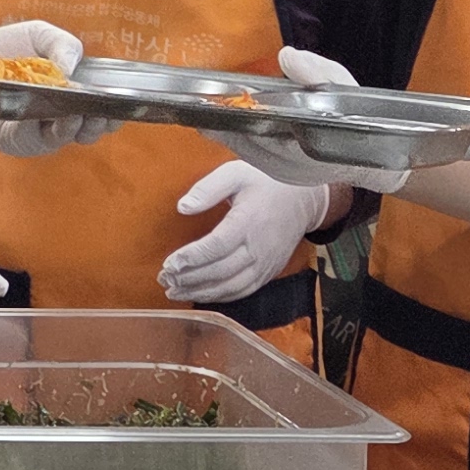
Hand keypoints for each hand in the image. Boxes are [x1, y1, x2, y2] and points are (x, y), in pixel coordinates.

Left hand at [0, 21, 105, 157]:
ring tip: (88, 114)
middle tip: (108, 110)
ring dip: (84, 125)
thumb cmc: (4, 51)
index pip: (104, 104)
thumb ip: (60, 43)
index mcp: (73, 90)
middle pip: (94, 126)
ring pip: (72, 135)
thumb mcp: (36, 34)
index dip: (118, 105)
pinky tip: (64, 118)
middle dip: (104, 119)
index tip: (129, 103)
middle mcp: (62, 113)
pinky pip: (43, 139)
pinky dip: (56, 130)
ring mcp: (42, 129)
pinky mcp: (21, 139)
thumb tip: (72, 67)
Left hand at [161, 161, 331, 306]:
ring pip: (231, 287)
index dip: (192, 257)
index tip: (169, 264)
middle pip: (220, 271)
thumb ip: (208, 189)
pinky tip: (200, 295)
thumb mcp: (236, 172)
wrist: (305, 198)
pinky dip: (220, 297)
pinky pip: (243, 291)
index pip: (216, 246)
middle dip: (190, 279)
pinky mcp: (269, 272)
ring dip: (201, 292)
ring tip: (174, 292)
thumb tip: (182, 208)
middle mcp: (259, 248)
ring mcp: (266, 263)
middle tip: (164, 280)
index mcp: (249, 221)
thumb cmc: (267, 181)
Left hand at [207, 47, 373, 188]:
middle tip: (196, 101)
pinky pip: (250, 153)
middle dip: (219, 120)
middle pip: (239, 142)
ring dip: (225, 128)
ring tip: (206, 107)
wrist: (375, 159)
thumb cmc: (361, 122)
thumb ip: (316, 73)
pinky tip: (229, 120)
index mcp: (297, 148)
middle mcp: (284, 165)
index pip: (250, 131)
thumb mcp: (344, 89)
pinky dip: (238, 136)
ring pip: (242, 149)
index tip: (208, 100)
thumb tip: (286, 56)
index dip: (228, 115)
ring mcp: (280, 172)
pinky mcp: (280, 172)